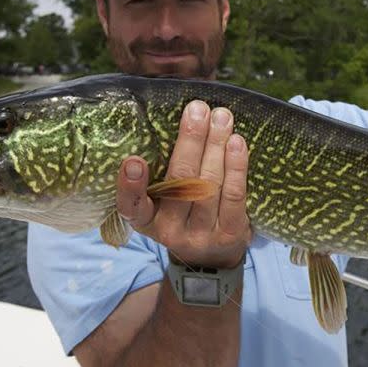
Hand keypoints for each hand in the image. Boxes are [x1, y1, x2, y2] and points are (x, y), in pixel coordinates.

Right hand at [115, 100, 251, 267]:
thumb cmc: (185, 214)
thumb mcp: (163, 202)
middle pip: (180, 181)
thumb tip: (183, 117)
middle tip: (197, 109)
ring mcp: (201, 235)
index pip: (132, 206)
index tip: (133, 160)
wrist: (213, 256)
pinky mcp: (230, 234)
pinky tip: (237, 142)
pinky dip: (236, 166)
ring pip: (209, 184)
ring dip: (216, 145)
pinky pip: (233, 195)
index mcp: (146, 220)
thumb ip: (162, 171)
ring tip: (221, 117)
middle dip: (190, 141)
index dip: (130, 186)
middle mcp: (170, 231)